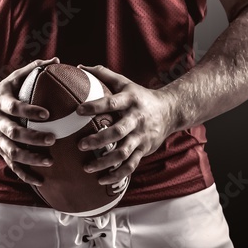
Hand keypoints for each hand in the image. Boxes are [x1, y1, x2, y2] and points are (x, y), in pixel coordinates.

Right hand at [0, 57, 59, 186]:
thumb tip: (57, 60)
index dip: (29, 111)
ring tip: (50, 161)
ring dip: (30, 159)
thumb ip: (34, 69)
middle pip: (12, 133)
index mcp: (0, 103)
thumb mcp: (13, 78)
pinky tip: (41, 181)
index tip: (47, 114)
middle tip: (52, 138)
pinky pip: (12, 165)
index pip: (14, 107)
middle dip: (32, 138)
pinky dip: (25, 174)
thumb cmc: (2, 91)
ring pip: (11, 152)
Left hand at [75, 64, 176, 185]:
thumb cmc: (139, 95)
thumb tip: (79, 67)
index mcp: (130, 100)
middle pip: (118, 131)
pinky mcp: (144, 150)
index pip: (111, 103)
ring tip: (87, 167)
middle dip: (99, 140)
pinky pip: (131, 165)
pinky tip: (102, 180)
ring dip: (105, 162)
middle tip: (80, 145)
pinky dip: (117, 174)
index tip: (78, 111)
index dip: (95, 106)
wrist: (170, 111)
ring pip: (124, 152)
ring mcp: (141, 136)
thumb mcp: (124, 82)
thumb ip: (103, 74)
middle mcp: (136, 119)